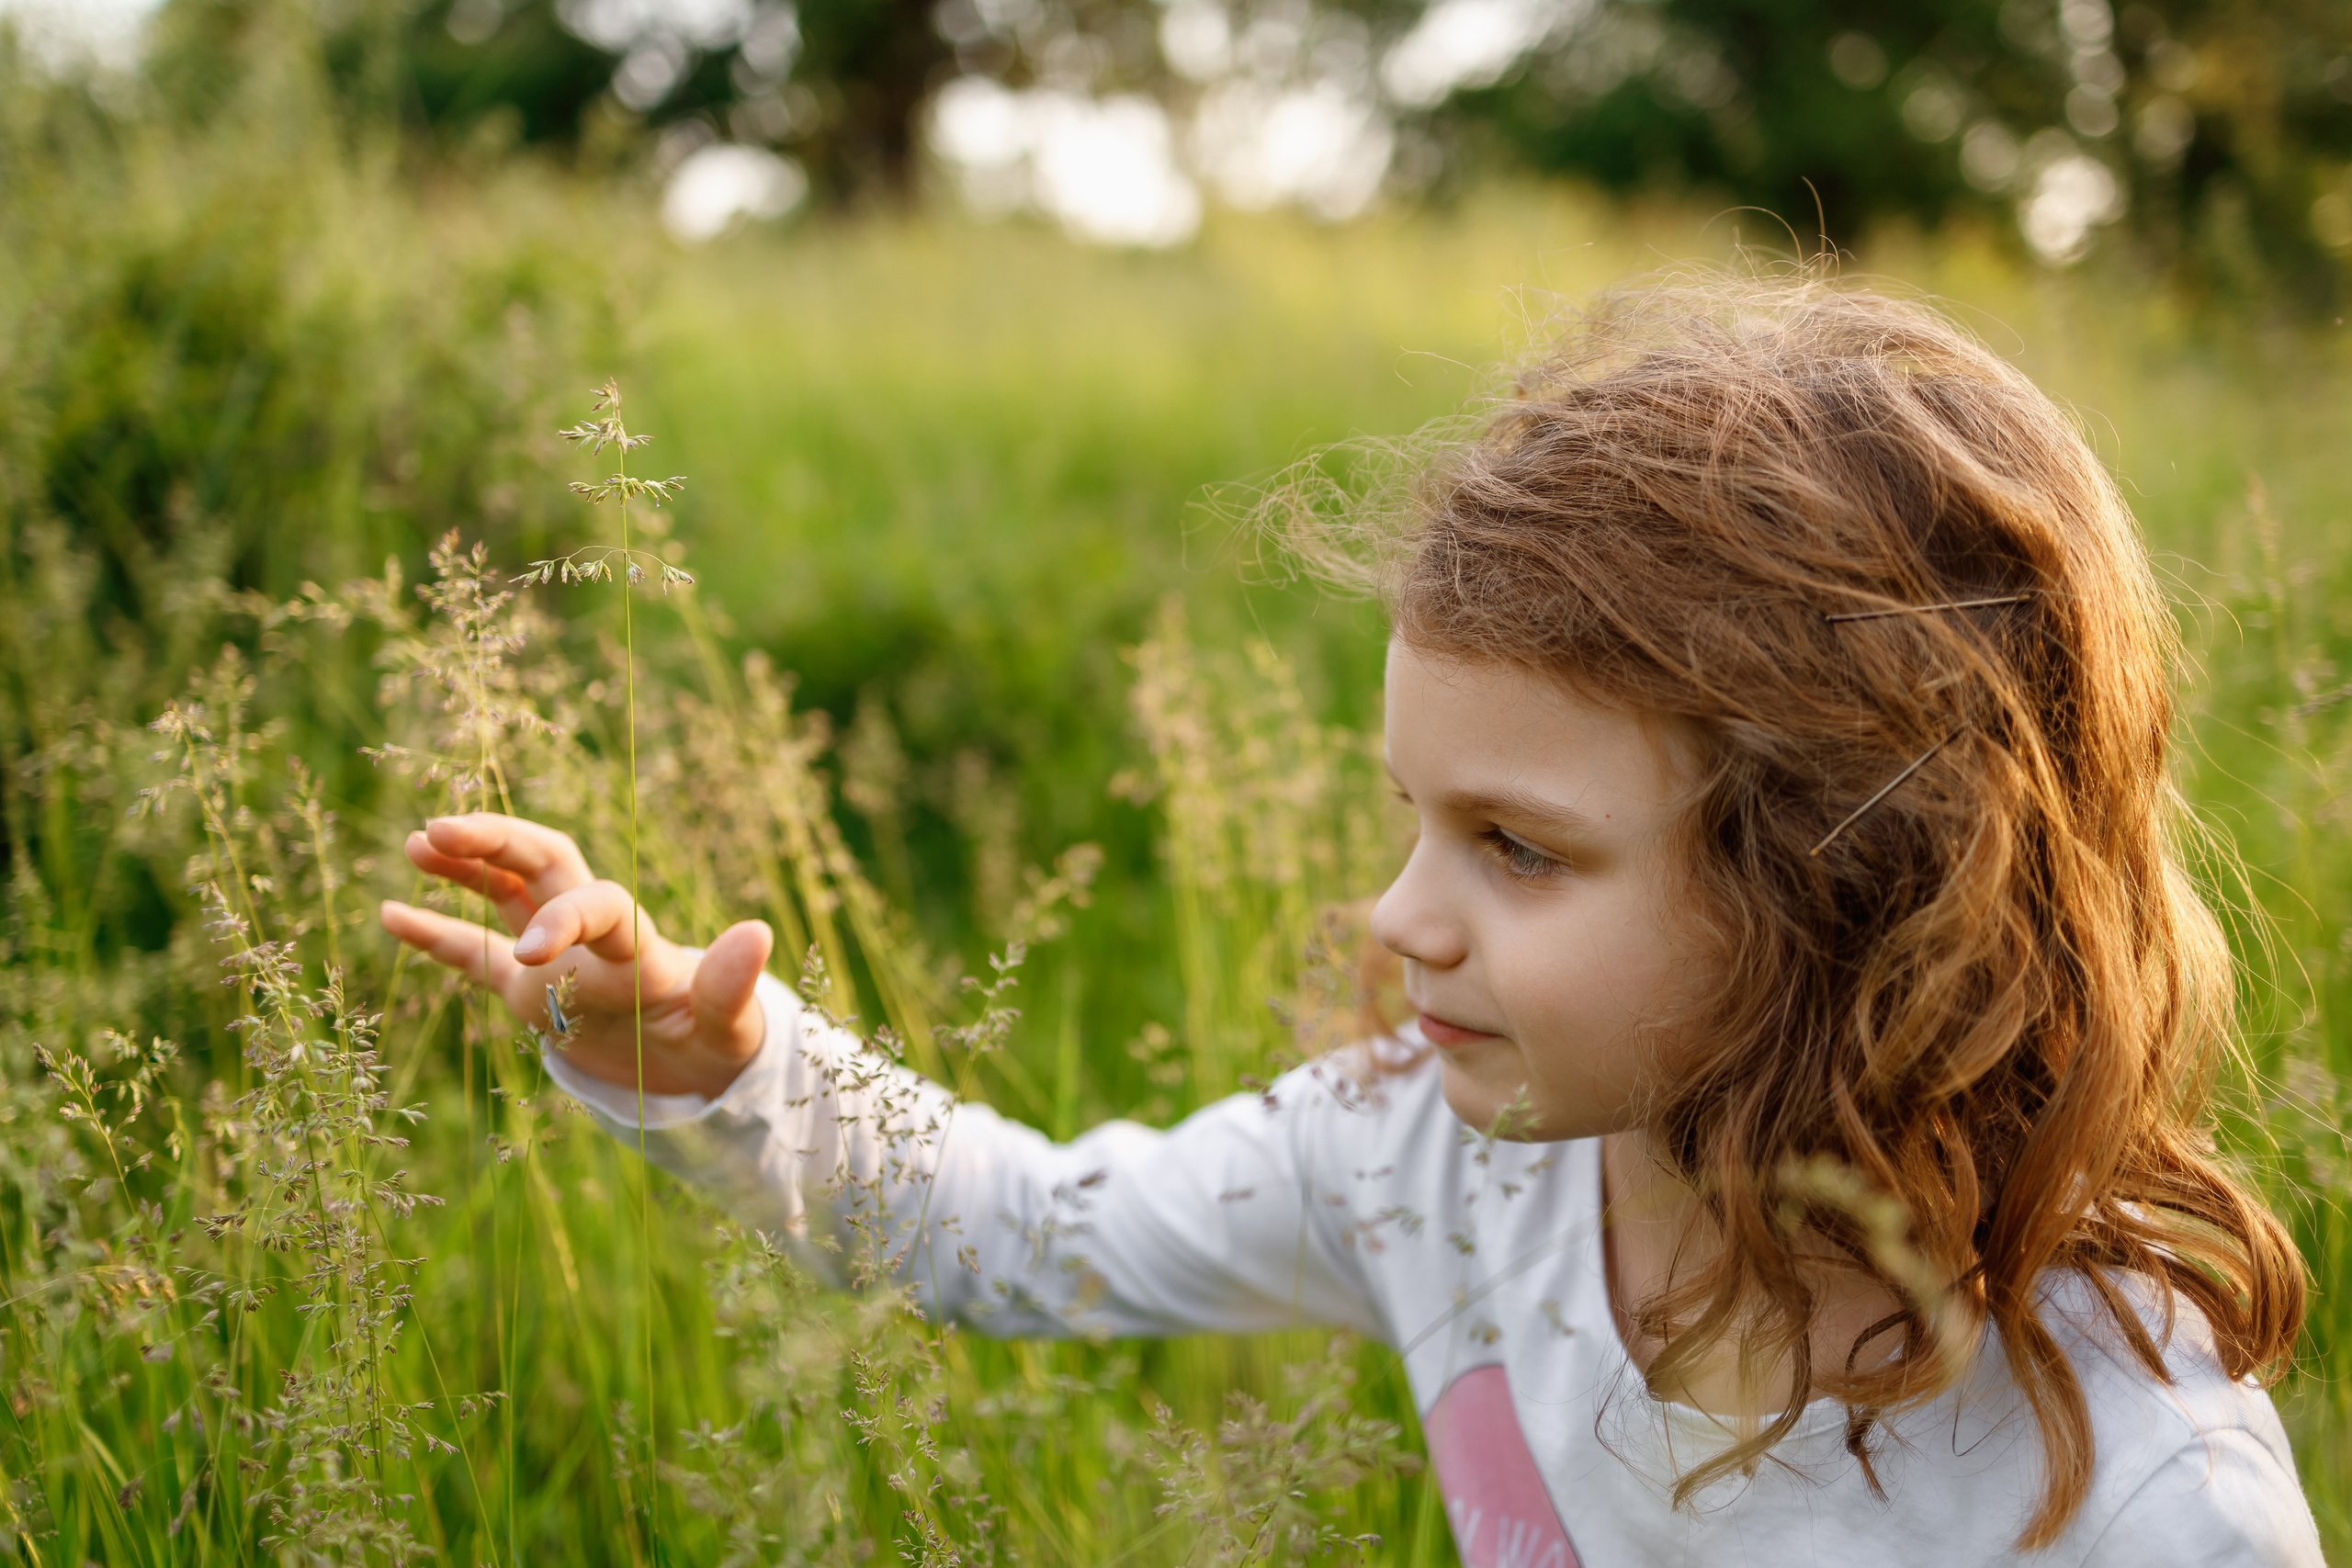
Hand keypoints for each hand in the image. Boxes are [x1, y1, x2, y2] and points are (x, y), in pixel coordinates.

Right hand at [378, 813, 773, 1098]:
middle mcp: (593, 935)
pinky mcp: (529, 989)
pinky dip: (435, 933)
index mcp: (637, 942)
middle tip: (439, 829)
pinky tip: (388, 912)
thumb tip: (756, 933)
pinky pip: (474, 953)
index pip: (596, 907)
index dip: (563, 921)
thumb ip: (732, 987)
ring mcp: (556, 957)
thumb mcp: (732, 1027)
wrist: (700, 1066)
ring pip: (505, 891)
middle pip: (543, 863)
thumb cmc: (719, 1044)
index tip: (531, 954)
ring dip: (466, 865)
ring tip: (417, 842)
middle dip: (496, 842)